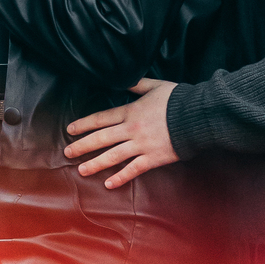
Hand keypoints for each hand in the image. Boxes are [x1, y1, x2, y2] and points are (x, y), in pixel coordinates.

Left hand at [64, 78, 179, 186]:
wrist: (197, 116)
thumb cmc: (177, 99)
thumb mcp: (155, 86)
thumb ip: (137, 84)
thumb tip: (123, 79)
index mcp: (131, 111)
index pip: (102, 118)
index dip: (85, 124)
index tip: (71, 130)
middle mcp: (131, 129)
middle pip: (102, 138)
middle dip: (83, 145)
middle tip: (68, 152)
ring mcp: (141, 145)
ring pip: (113, 156)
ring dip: (96, 163)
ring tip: (82, 170)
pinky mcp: (153, 158)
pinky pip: (133, 170)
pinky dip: (121, 177)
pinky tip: (109, 184)